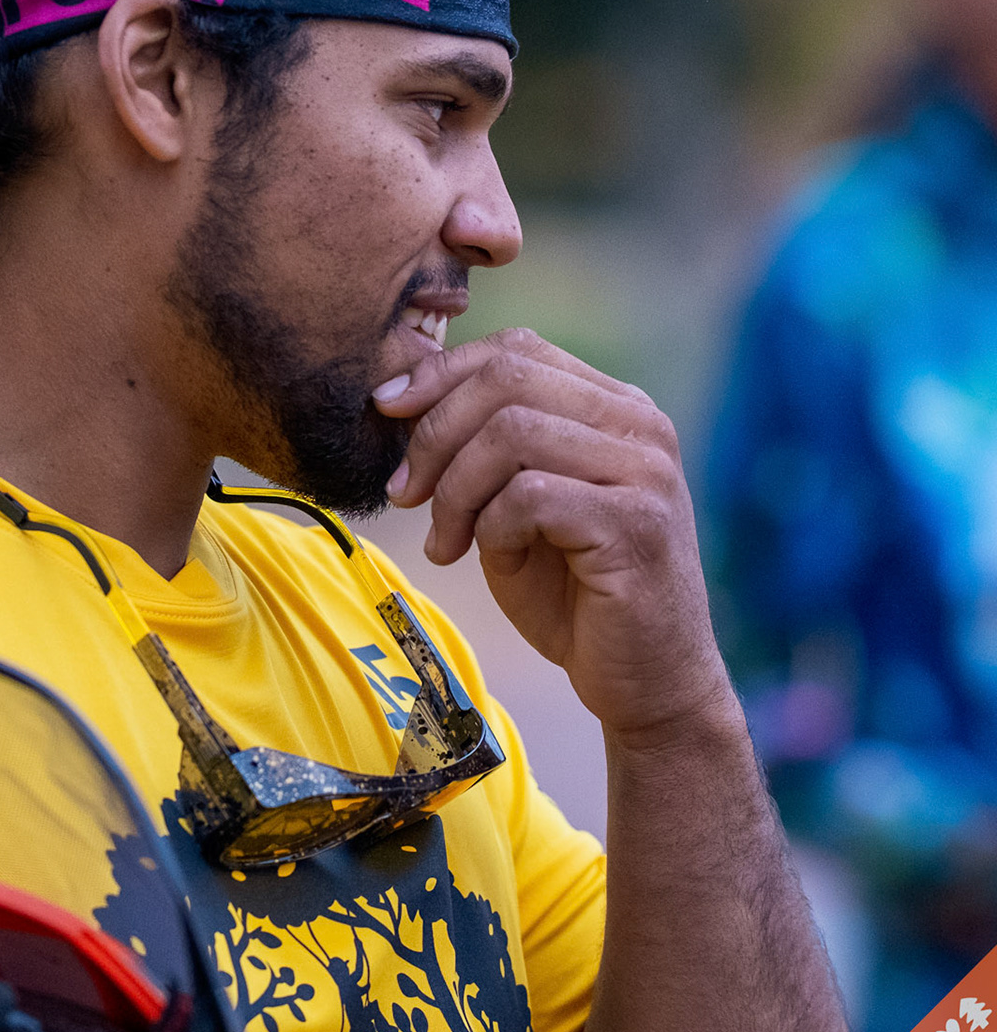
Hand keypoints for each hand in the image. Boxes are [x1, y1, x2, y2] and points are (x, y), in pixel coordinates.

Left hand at [372, 327, 735, 743]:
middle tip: (405, 493)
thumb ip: (481, 448)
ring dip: (454, 490)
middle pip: (506, 380)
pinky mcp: (637, 523)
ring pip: (510, 433)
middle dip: (434, 433)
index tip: (386, 411)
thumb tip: (399, 392)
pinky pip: (528, 496)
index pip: (515, 350)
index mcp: (614, 408)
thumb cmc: (572, 593)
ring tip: (445, 541)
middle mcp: (639, 426)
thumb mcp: (514, 506)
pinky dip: (490, 528)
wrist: (642, 681)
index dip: (439, 374)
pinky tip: (492, 559)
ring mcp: (645, 471)